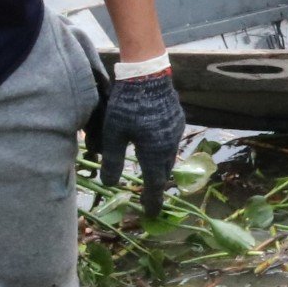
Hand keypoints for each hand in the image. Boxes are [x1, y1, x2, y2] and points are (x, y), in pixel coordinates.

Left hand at [89, 71, 185, 218]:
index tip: (150, 213)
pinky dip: (162, 148)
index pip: (154, 184)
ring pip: (168, 155)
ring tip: (150, 168)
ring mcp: (176, 130)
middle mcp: (169, 144)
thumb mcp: (114, 133)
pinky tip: (153, 142)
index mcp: (155, 152)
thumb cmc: (128, 104)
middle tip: (148, 193)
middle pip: (163, 171)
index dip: (152, 200)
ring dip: (159, 164)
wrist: (147, 73)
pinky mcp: (177, 118)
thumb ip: (112, 160)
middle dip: (156, 183)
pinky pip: (171, 140)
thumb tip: (110, 184)